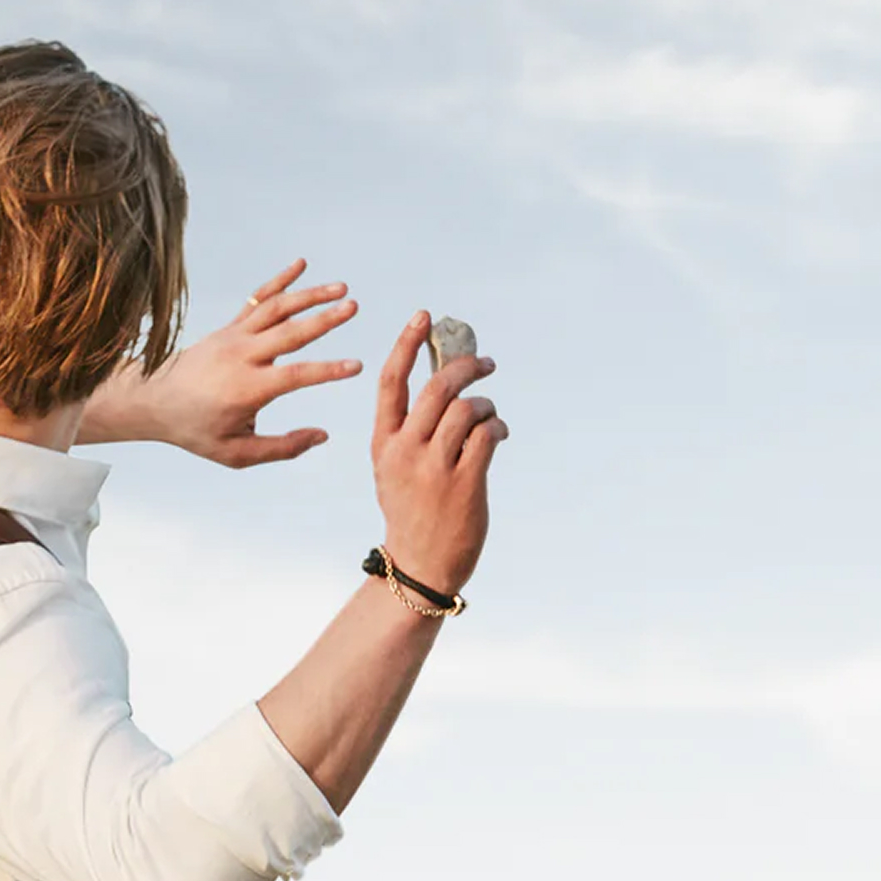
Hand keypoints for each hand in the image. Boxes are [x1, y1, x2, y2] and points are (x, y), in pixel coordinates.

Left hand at [79, 259, 363, 465]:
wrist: (153, 399)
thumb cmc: (195, 430)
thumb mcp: (235, 453)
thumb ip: (281, 447)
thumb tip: (322, 435)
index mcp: (246, 388)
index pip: (294, 375)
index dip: (327, 371)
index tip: (356, 366)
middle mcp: (242, 356)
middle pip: (289, 333)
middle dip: (323, 319)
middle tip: (353, 307)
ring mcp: (234, 336)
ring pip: (276, 309)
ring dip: (309, 295)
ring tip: (340, 288)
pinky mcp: (229, 327)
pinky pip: (257, 299)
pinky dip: (279, 281)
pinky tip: (300, 265)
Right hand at [372, 309, 506, 595]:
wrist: (420, 564)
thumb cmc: (411, 510)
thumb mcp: (394, 467)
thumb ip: (409, 429)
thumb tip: (443, 380)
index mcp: (383, 443)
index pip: (391, 381)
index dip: (407, 343)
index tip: (424, 316)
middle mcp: (405, 451)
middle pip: (436, 387)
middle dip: (465, 366)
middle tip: (485, 363)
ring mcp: (434, 468)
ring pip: (466, 408)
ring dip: (485, 404)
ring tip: (489, 415)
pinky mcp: (465, 483)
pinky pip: (487, 434)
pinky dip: (497, 427)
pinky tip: (497, 434)